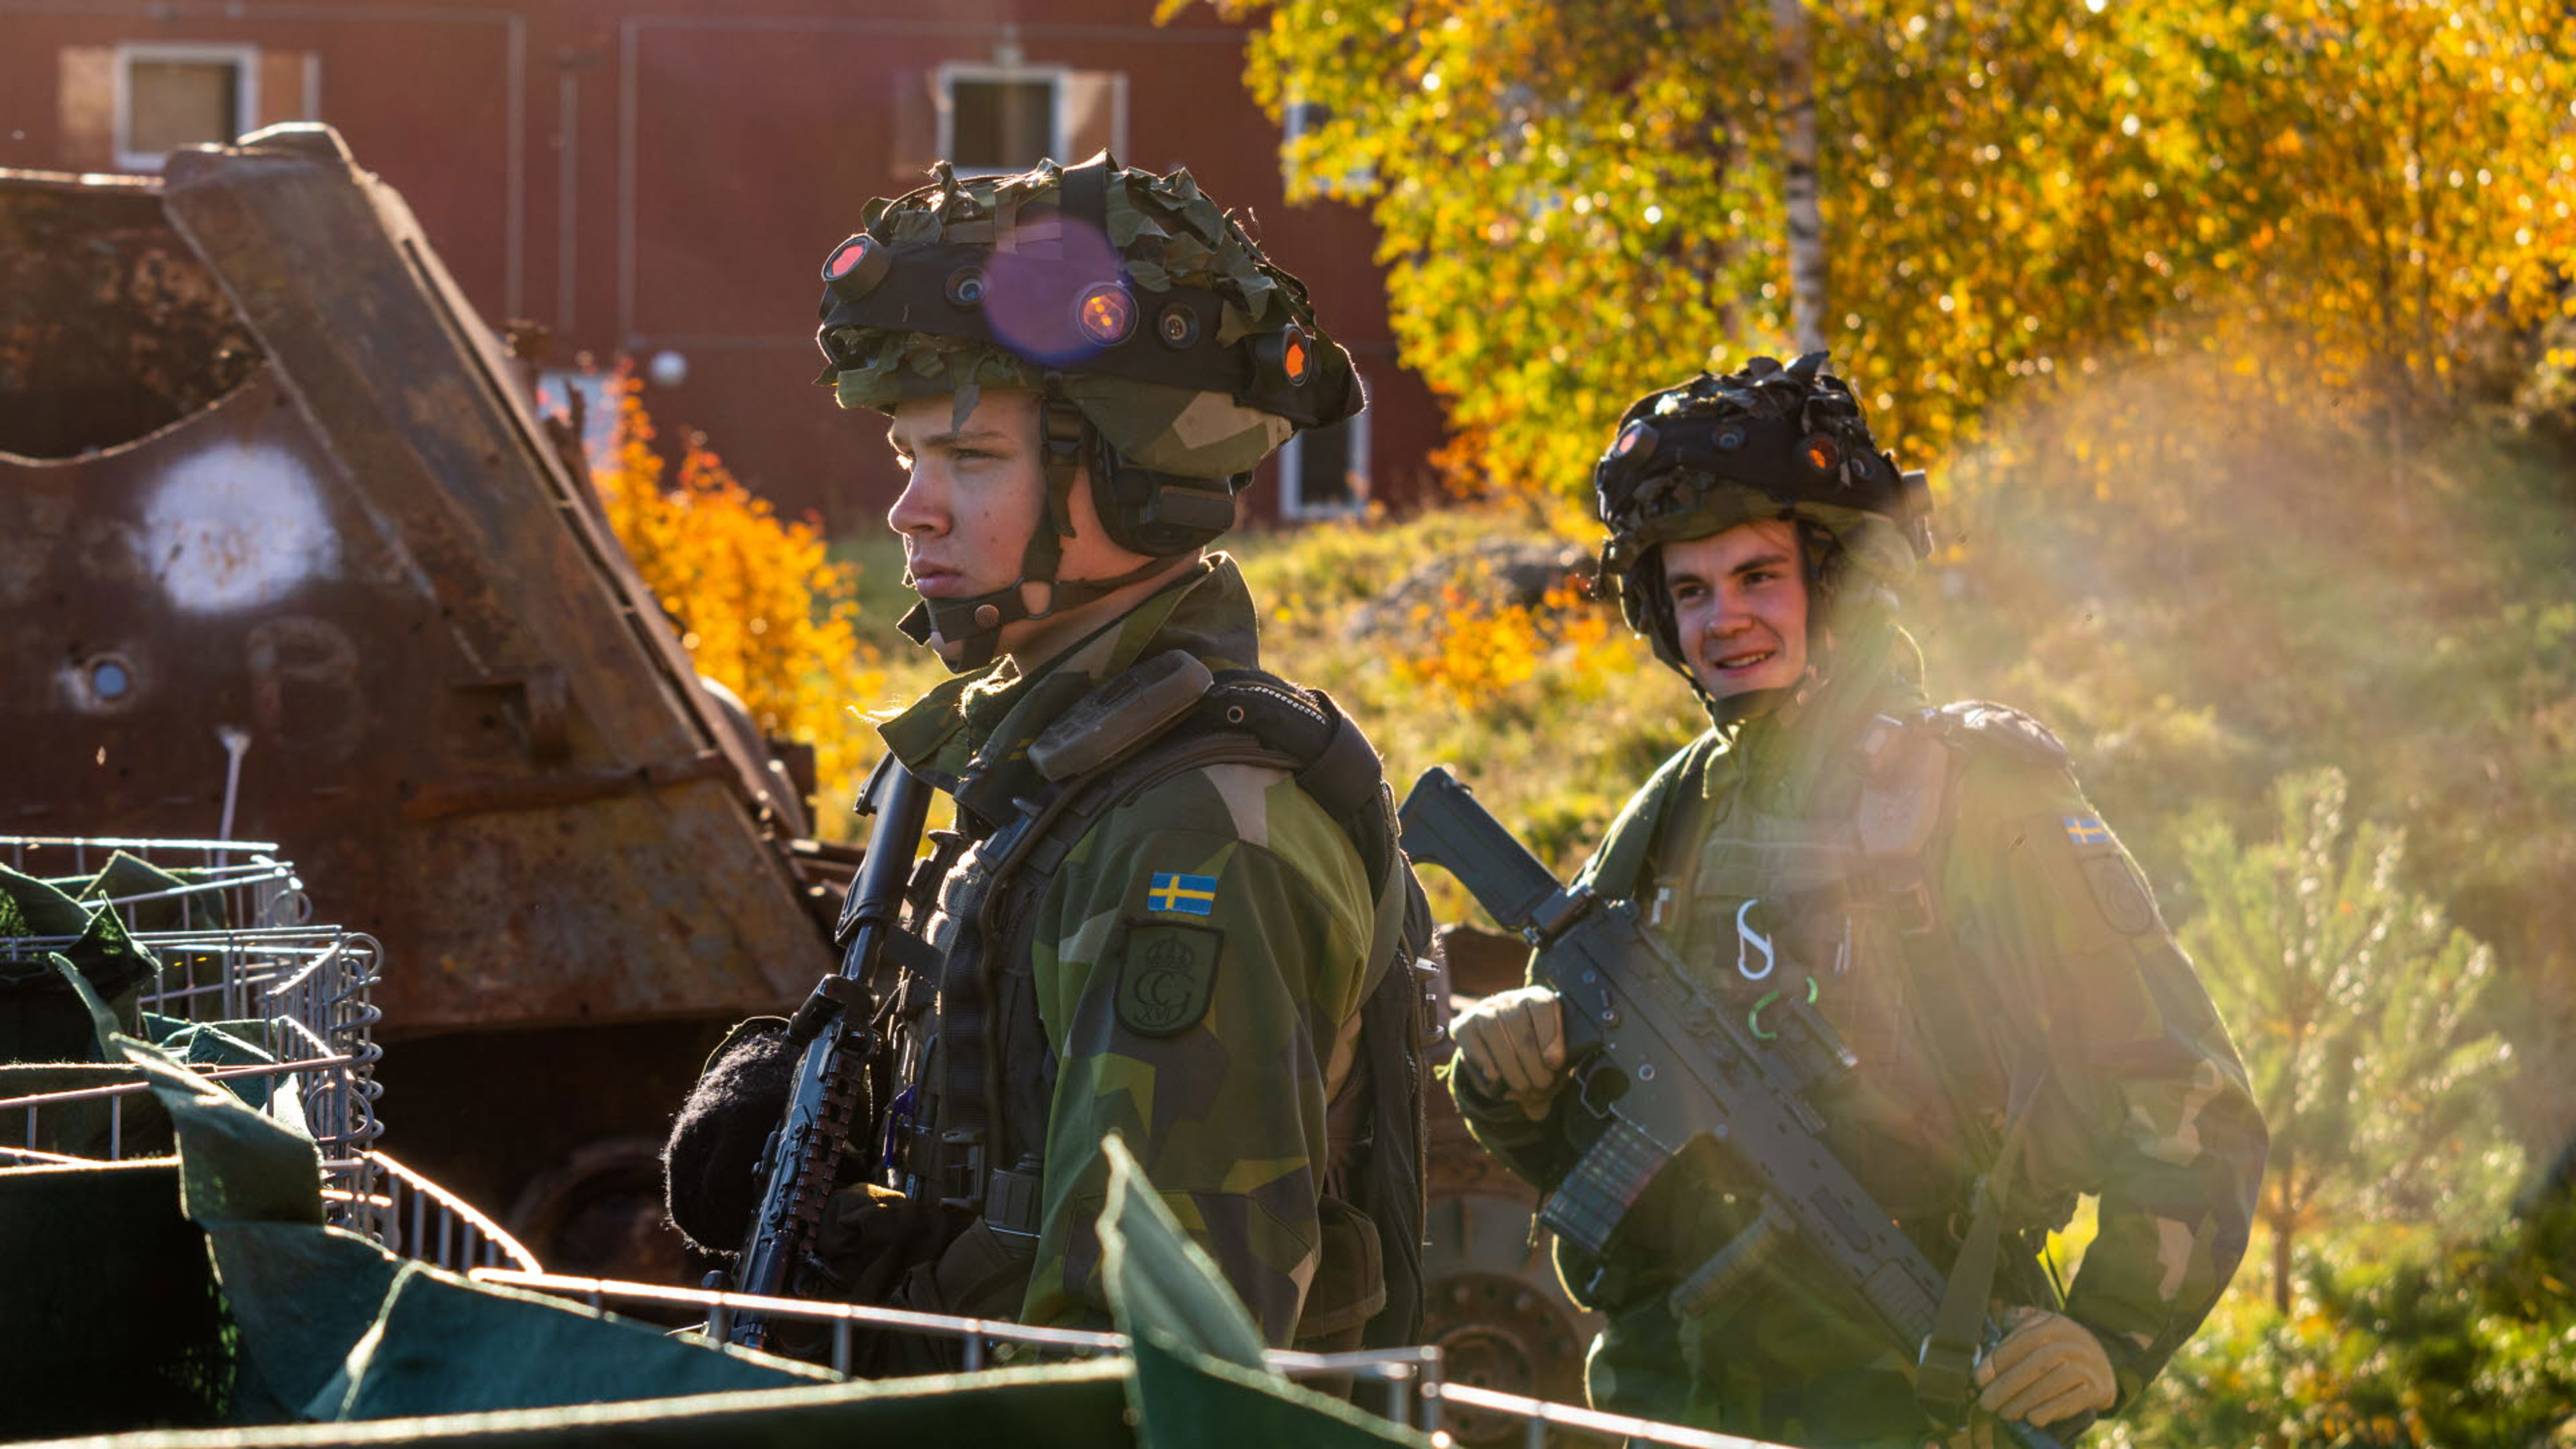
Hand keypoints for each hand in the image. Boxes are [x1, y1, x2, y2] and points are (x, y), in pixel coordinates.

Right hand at [1451, 985, 1567, 1119]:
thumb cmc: (1533, 1058)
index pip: (1542, 1006)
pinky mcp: (1463, 1025)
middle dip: (1531, 1060)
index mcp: (1536, 998)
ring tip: (1522, 1087)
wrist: (1500, 1051)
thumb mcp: (1548, 1064)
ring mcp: (1484, 1010)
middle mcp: (1509, 998)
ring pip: (1493, 1029)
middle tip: (1540, 1085)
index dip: (1550, 1035)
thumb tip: (1538, 1110)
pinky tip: (1496, 1078)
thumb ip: (1549, 1081)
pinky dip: (1485, 1061)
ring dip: (1509, 1064)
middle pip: (1517, 1022)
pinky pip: (1472, 1040)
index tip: (1554, 1064)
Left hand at [1957, 1306, 2116, 1447]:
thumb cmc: (2059, 1348)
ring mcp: (2089, 1365)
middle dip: (2007, 1385)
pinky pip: (2072, 1401)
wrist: (2102, 1364)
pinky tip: (2031, 1418)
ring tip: (2004, 1413)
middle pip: (2037, 1363)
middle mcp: (2074, 1342)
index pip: (2023, 1340)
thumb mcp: (2041, 1328)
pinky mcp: (2098, 1388)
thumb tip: (1985, 1348)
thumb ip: (2015, 1329)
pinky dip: (2050, 1410)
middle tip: (1987, 1403)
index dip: (1998, 1360)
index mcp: (2055, 1323)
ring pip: (2054, 1382)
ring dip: (2024, 1401)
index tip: (1979, 1379)